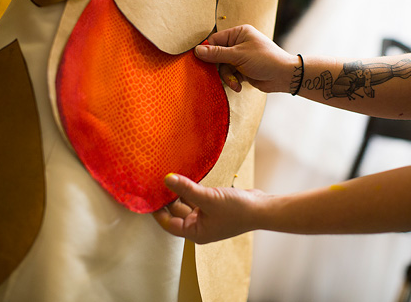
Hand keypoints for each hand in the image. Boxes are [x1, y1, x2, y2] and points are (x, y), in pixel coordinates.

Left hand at [152, 173, 268, 243]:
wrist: (262, 209)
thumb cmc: (237, 210)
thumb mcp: (208, 198)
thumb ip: (186, 189)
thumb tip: (166, 179)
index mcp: (195, 232)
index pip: (169, 223)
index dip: (157, 211)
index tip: (148, 196)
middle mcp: (200, 227)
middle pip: (176, 213)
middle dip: (168, 199)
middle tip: (156, 183)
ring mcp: (208, 217)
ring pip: (187, 204)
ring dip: (180, 192)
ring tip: (168, 177)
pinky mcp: (215, 207)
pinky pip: (198, 198)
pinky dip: (192, 190)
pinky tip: (186, 177)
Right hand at [194, 25, 299, 93]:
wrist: (283, 76)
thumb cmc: (264, 60)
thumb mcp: (238, 55)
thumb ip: (217, 54)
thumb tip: (196, 50)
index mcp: (238, 33)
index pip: (215, 40)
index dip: (208, 52)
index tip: (203, 62)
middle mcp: (239, 43)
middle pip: (217, 55)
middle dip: (220, 68)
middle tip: (222, 75)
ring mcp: (241, 57)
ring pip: (223, 67)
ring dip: (227, 77)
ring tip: (235, 83)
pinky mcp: (243, 69)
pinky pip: (230, 75)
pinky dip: (233, 81)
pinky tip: (239, 86)